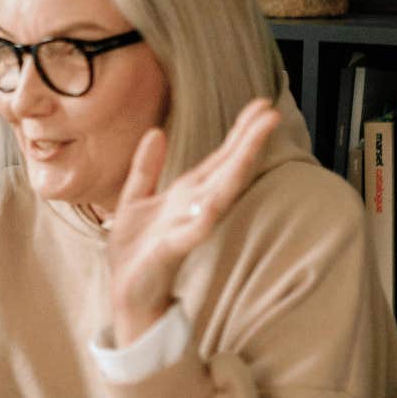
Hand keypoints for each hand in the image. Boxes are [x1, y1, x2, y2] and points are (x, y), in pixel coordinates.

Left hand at [106, 99, 281, 347]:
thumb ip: (146, 168)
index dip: (239, 133)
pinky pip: (193, 230)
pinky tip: (215, 202)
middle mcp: (194, 208)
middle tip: (270, 113)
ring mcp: (188, 227)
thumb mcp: (135, 199)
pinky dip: (205, 216)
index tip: (261, 105)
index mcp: (187, 194)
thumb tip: (156, 131)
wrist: (126, 292)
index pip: (219, 158)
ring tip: (254, 144)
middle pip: (227, 169)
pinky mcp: (174, 250)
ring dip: (237, 169)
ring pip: (219, 194)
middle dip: (248, 142)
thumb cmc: (135, 250)